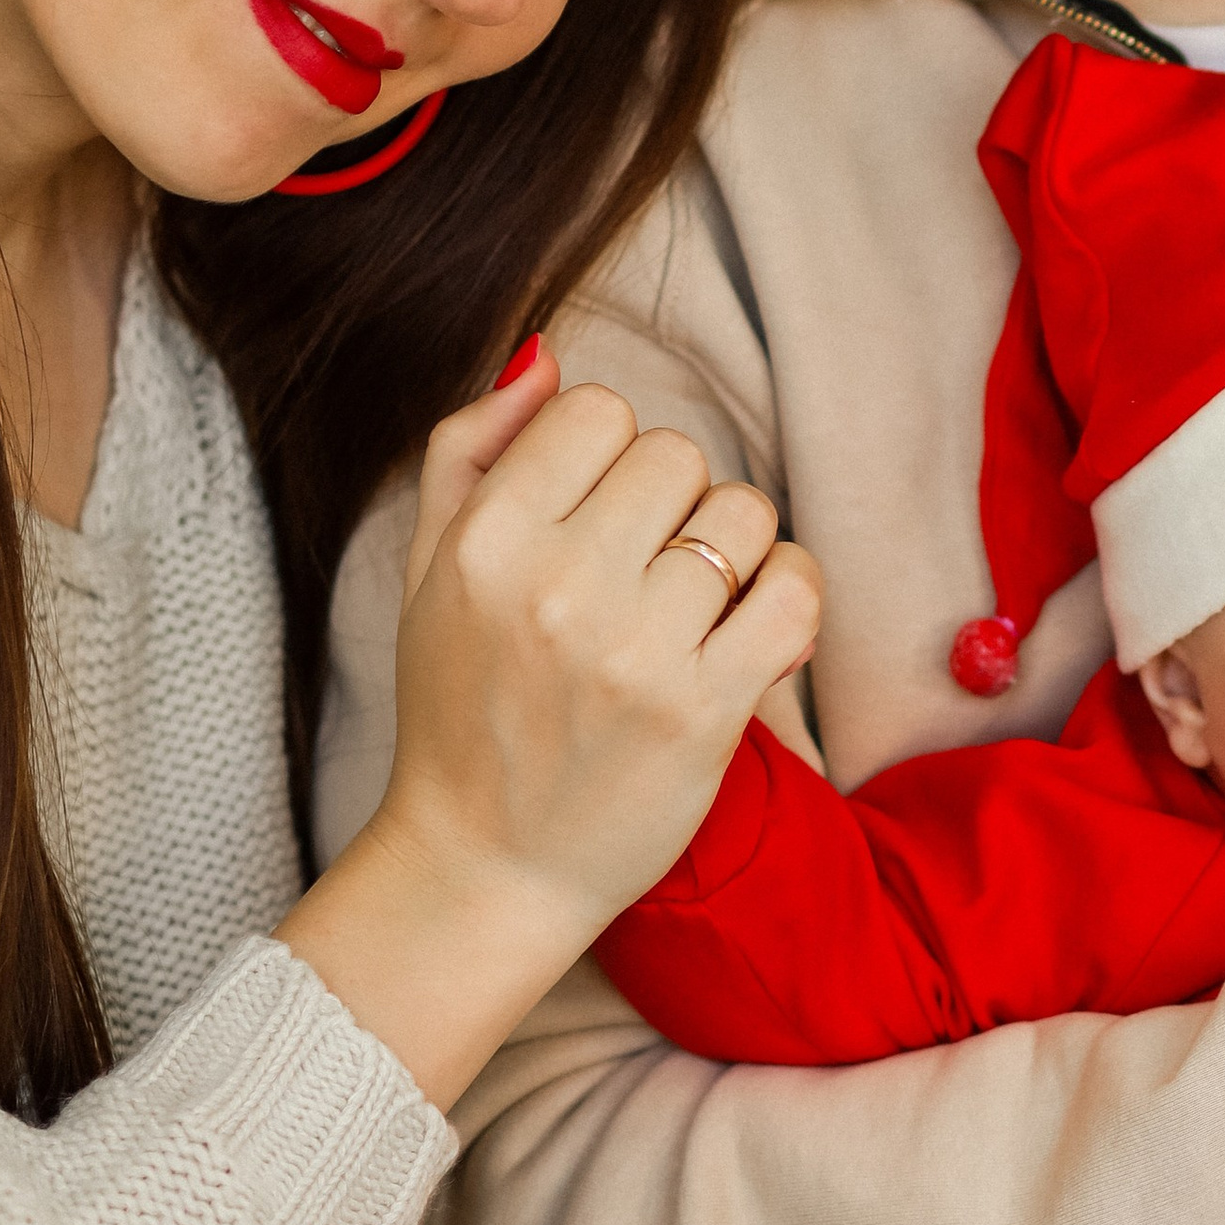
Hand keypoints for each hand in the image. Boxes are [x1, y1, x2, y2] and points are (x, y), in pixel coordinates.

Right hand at [380, 343, 820, 941]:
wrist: (485, 867)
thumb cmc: (462, 708)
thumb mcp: (429, 569)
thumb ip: (471, 449)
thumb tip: (546, 358)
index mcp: (486, 542)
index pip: (599, 410)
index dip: (609, 457)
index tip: (595, 518)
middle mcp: (559, 588)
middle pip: (678, 454)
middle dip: (671, 503)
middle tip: (639, 574)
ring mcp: (637, 653)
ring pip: (743, 515)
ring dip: (730, 553)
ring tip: (686, 610)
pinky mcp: (706, 712)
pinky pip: (794, 592)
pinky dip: (786, 598)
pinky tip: (746, 631)